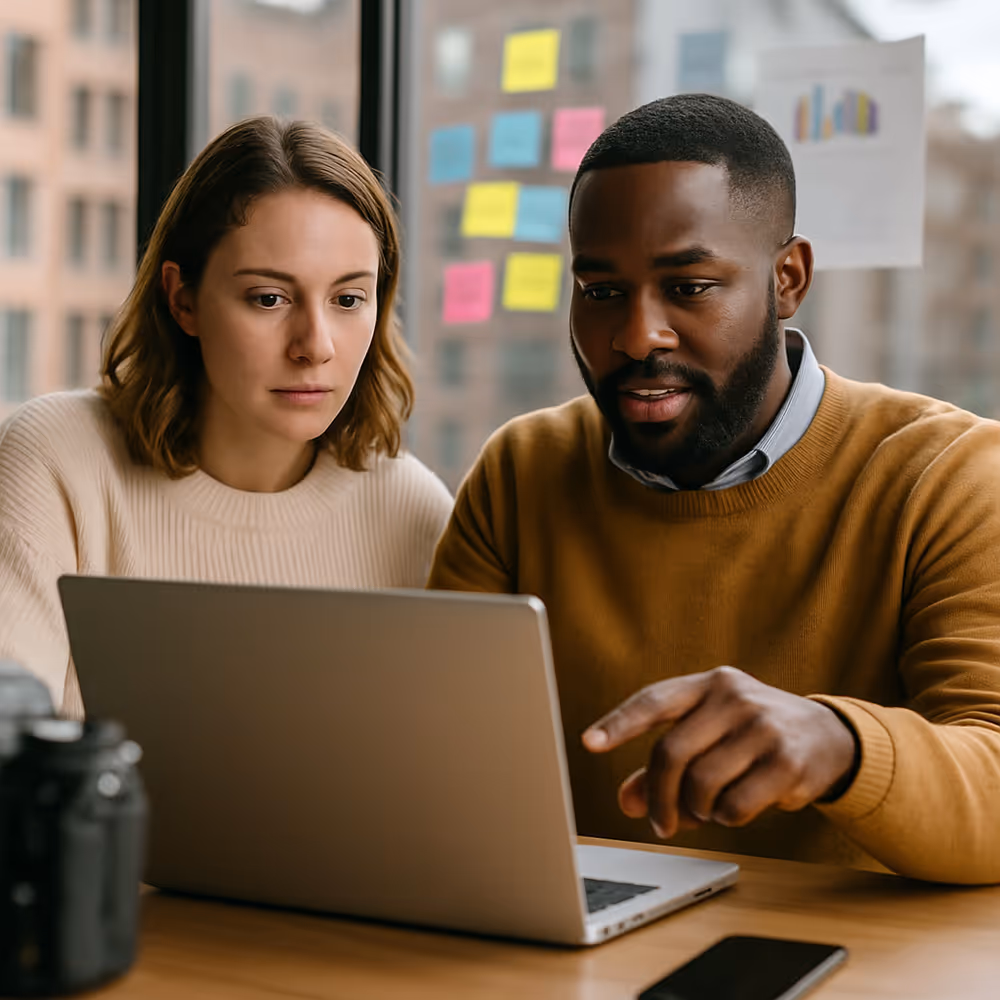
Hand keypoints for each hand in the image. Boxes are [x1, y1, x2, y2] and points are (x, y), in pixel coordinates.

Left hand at [581, 666, 858, 839]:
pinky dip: (726, 817)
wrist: (828, 736)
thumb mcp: (709, 735)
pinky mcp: (787, 762)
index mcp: (707, 684)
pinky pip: (735, 805)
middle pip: (671, 752)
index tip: (590, 743)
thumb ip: (664, 765)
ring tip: (707, 807)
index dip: (619, 723)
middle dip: (659, 796)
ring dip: (696, 809)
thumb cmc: (751, 735)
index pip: (654, 700)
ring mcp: (763, 726)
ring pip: (702, 783)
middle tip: (659, 822)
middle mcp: (734, 697)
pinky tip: (737, 806)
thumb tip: (627, 801)